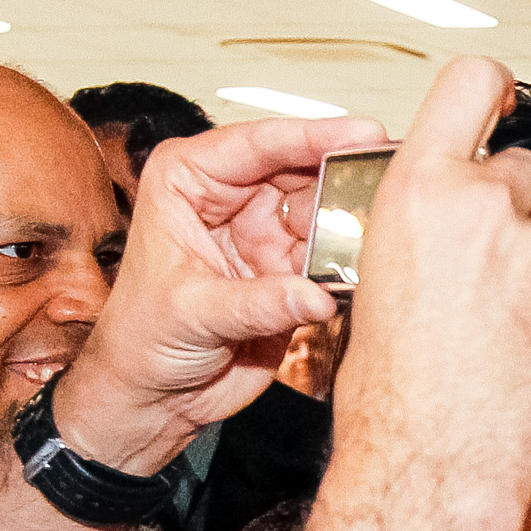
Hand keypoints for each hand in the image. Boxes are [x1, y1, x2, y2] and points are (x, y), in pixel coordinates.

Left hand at [59, 111, 382, 469]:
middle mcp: (229, 198)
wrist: (152, 397)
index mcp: (188, 180)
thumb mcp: (190, 313)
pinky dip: (352, 262)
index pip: (257, 144)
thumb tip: (316, 295)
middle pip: (301, 169)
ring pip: (324, 211)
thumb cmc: (140, 341)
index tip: (361, 133)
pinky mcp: (288, 271)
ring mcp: (263, 233)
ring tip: (387, 228)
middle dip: (344, 175)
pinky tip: (374, 263)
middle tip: (390, 178)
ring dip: (352, 222)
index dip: (312, 136)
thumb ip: (257, 303)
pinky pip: (332, 256)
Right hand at [324, 56, 530, 530]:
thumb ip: (423, 228)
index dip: (493, 88)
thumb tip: (450, 218)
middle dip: (513, 216)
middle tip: (489, 283)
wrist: (435, 466)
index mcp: (418, 190)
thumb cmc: (393, 396)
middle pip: (522, 173)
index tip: (503, 100)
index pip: (471, 84)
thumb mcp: (378, 283)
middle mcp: (484, 202)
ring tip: (510, 332)